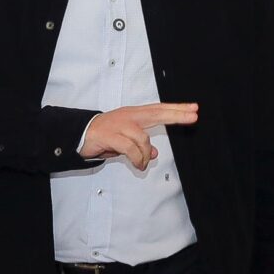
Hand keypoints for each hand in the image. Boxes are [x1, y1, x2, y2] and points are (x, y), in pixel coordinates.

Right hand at [80, 102, 198, 171]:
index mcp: (134, 115)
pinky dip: (137, 158)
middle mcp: (129, 116)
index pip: (159, 109)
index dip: (176, 109)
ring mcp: (120, 125)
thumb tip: (154, 154)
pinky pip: (130, 148)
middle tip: (193, 116)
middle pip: (157, 113)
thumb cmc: (105, 136)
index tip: (193, 108)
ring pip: (143, 138)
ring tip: (141, 163)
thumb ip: (141, 146)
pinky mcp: (111, 135)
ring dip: (145, 155)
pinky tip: (138, 164)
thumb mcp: (126, 141)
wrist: (80, 134)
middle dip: (176, 114)